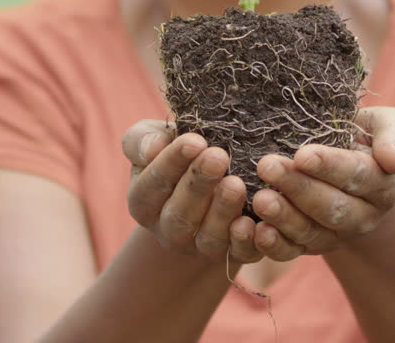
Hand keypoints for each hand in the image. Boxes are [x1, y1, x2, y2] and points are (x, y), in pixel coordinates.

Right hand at [122, 120, 262, 263]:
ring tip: (236, 183)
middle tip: (218, 156)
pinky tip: (253, 220)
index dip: (172, 162)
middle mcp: (168, 230)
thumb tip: (152, 147)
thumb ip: (142, 140)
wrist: (210, 183)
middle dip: (199, 184)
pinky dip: (246, 240)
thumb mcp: (153, 140)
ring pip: (209, 237)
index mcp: (143, 202)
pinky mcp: (231, 255)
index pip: (152, 184)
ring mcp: (199, 247)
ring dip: (223, 210)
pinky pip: (238, 253)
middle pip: (179, 213)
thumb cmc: (178, 154)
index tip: (194, 140)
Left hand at [249, 106, 394, 260]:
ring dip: (283, 217)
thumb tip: (394, 161)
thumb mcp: (389, 125)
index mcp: (383, 185)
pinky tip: (257, 231)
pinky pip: (292, 252)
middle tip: (267, 166)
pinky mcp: (309, 245)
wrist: (348, 157)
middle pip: (331, 207)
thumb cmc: (365, 134)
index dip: (329, 167)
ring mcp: (336, 235)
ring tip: (259, 199)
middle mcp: (363, 216)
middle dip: (298, 187)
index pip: (357, 176)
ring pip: (310, 232)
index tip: (302, 154)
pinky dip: (274, 246)